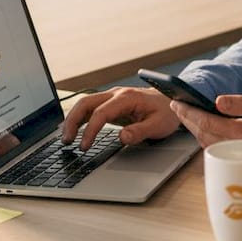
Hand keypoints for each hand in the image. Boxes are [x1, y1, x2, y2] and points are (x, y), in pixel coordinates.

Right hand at [61, 86, 180, 149]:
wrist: (175, 100)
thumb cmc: (167, 112)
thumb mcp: (158, 125)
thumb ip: (140, 131)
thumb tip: (122, 137)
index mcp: (126, 98)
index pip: (100, 113)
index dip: (90, 130)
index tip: (84, 146)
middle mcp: (116, 94)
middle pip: (85, 103)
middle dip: (72, 121)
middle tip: (66, 140)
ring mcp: (112, 98)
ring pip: (85, 104)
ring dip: (73, 119)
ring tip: (67, 138)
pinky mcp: (112, 104)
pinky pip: (91, 109)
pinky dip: (80, 119)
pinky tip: (76, 131)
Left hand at [171, 93, 241, 165]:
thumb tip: (218, 101)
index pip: (206, 123)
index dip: (189, 112)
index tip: (177, 103)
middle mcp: (237, 147)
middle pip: (202, 134)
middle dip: (187, 120)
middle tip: (177, 107)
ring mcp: (238, 155)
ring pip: (206, 143)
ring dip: (194, 129)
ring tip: (186, 115)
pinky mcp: (240, 157)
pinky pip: (215, 148)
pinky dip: (204, 137)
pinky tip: (202, 128)